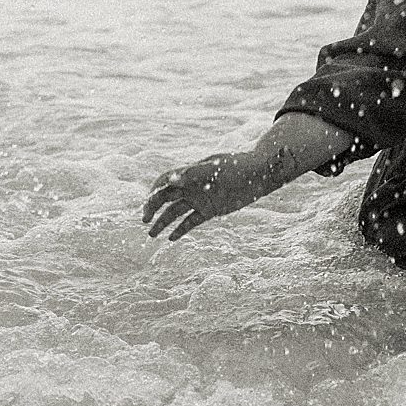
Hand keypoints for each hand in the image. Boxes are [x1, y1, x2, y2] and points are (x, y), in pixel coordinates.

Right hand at [141, 152, 263, 240]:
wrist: (260, 173)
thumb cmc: (237, 166)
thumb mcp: (215, 169)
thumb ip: (193, 174)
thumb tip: (172, 178)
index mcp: (191, 173)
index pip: (165, 181)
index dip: (154, 191)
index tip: (147, 203)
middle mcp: (193, 186)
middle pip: (166, 197)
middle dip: (153, 208)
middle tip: (145, 220)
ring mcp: (201, 198)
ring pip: (176, 212)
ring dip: (163, 222)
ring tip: (151, 234)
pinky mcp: (210, 210)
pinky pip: (191, 221)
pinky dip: (181, 230)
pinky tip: (170, 238)